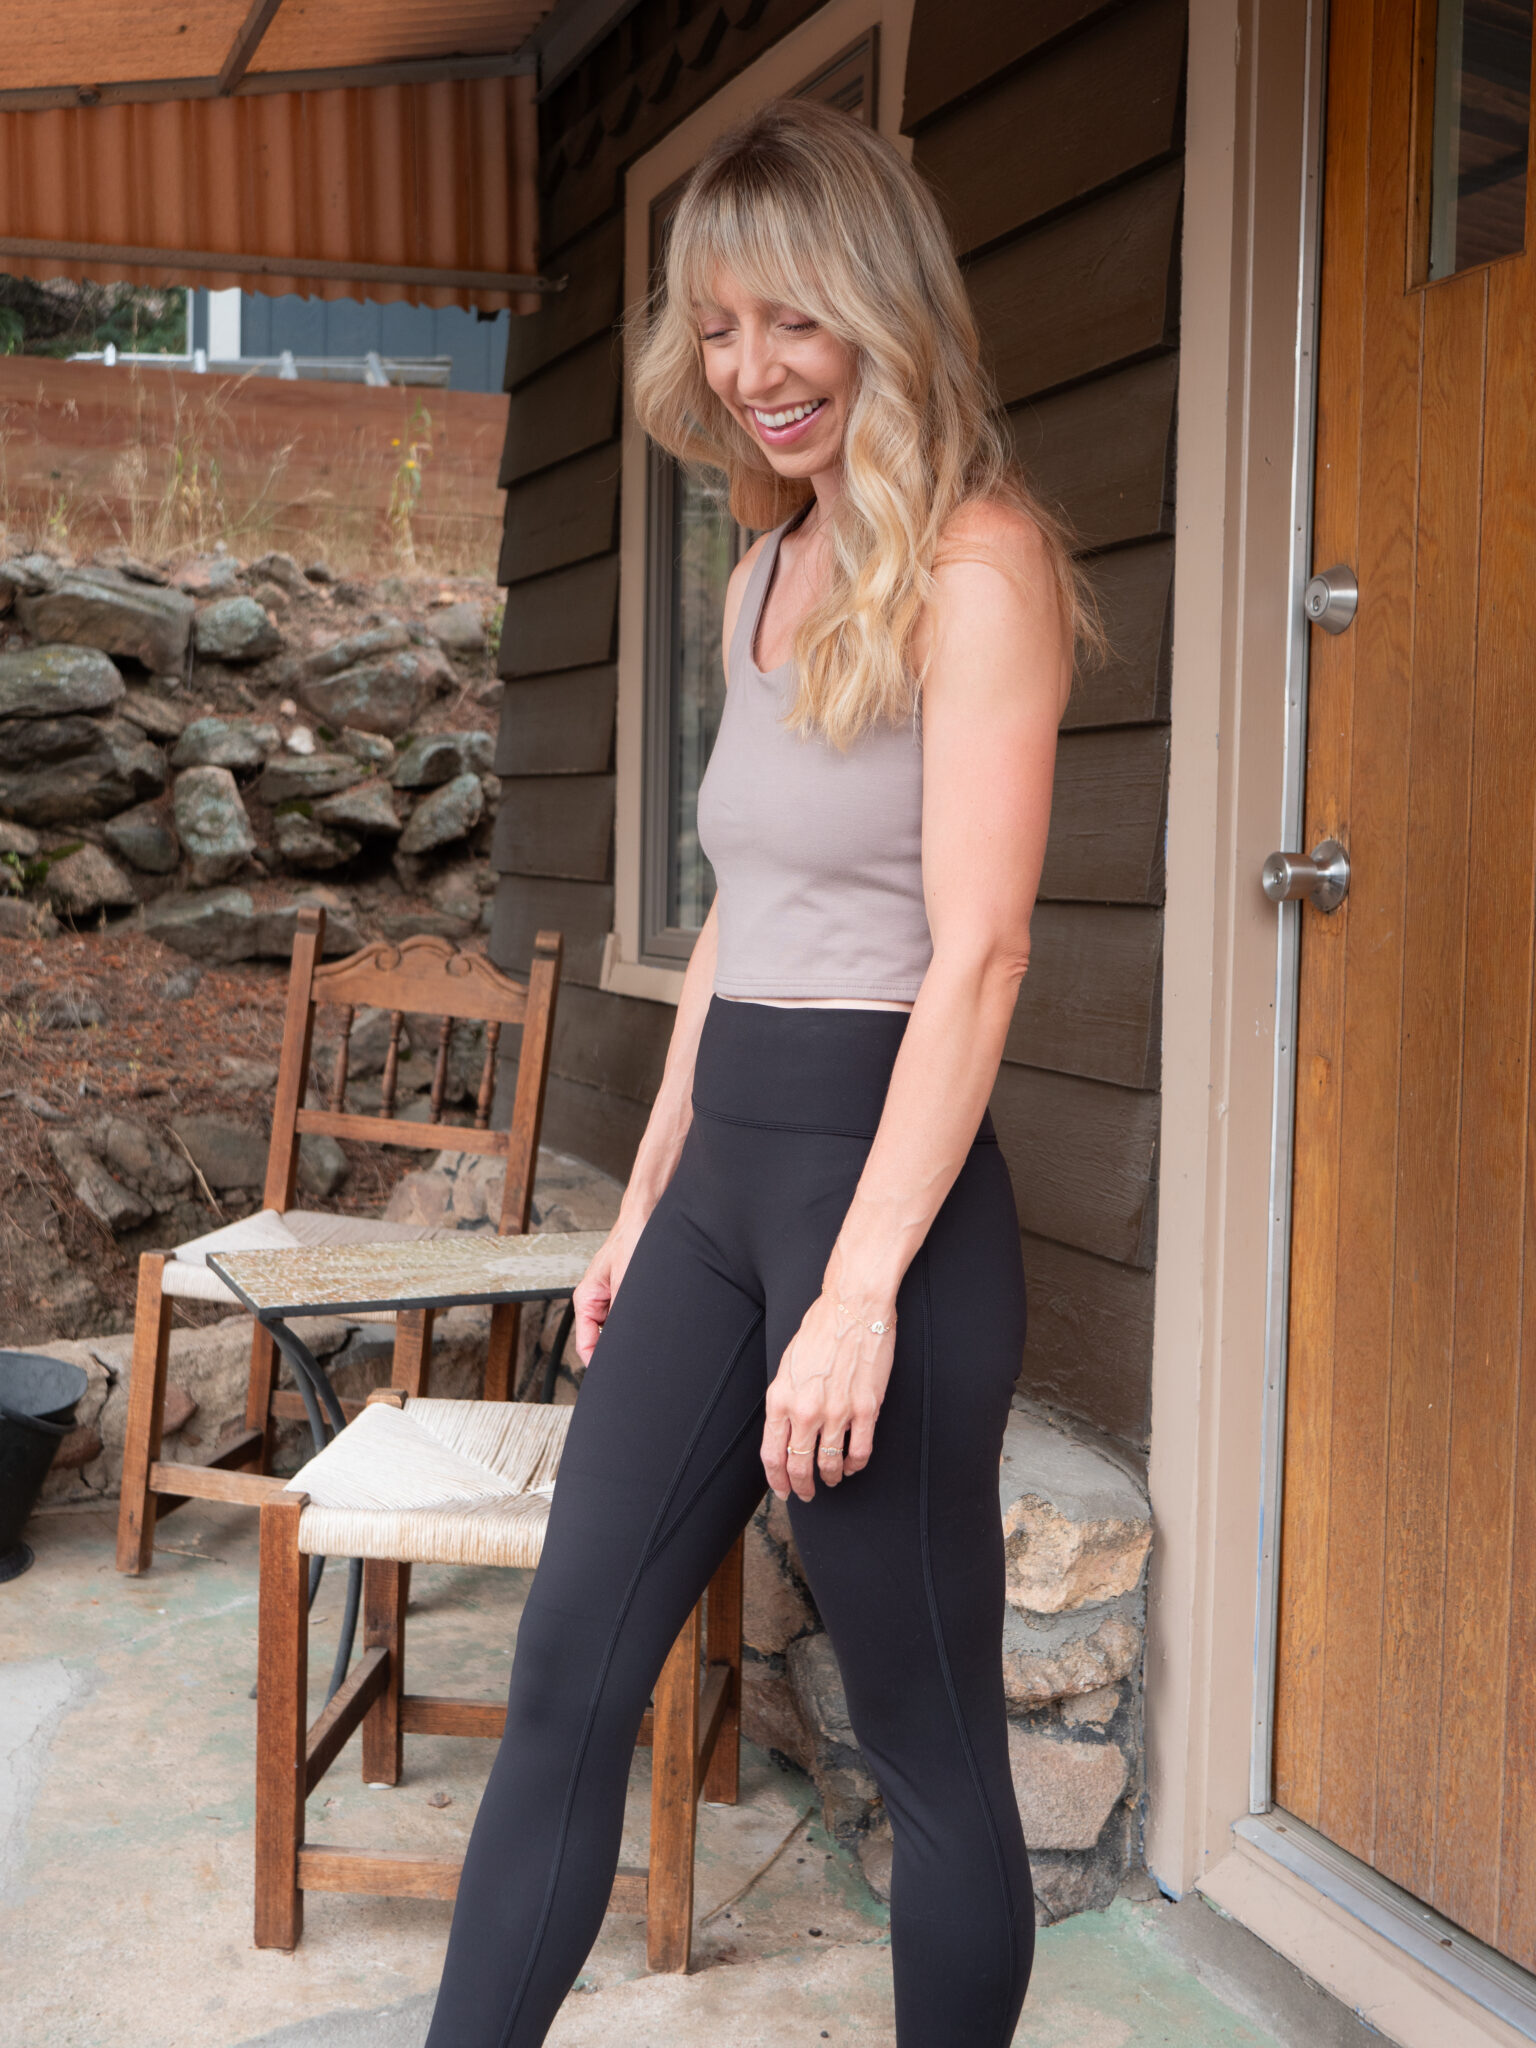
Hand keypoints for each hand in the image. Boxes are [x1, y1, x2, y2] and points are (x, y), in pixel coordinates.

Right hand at [571, 1211, 648, 1363]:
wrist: (647, 1216)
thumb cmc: (632, 1237)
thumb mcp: (626, 1280)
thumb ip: (621, 1311)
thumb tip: (623, 1339)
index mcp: (587, 1298)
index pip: (586, 1344)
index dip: (599, 1364)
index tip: (613, 1376)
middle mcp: (597, 1300)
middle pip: (600, 1339)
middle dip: (616, 1350)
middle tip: (634, 1359)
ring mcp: (612, 1298)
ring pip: (617, 1329)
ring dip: (629, 1333)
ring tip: (644, 1336)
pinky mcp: (626, 1294)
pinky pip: (628, 1317)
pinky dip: (638, 1321)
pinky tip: (650, 1321)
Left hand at [761, 1288, 896, 1501]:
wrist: (853, 1308)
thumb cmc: (819, 1330)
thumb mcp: (788, 1365)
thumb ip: (785, 1400)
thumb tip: (786, 1431)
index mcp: (780, 1398)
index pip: (772, 1455)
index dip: (776, 1480)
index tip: (783, 1490)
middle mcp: (805, 1410)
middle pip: (798, 1466)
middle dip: (801, 1487)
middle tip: (806, 1493)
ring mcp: (837, 1412)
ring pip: (829, 1464)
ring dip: (829, 1478)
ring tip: (831, 1479)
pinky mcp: (866, 1409)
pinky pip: (859, 1452)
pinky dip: (854, 1465)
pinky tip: (851, 1464)